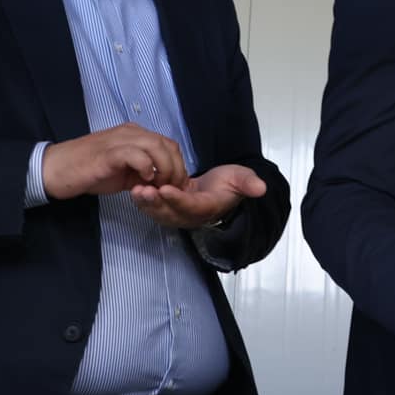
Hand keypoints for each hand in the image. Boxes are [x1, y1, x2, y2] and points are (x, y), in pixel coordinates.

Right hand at [41, 123, 186, 199]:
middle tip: (173, 189)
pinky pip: (137, 155)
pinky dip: (146, 168)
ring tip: (160, 186)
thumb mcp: (121, 172)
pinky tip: (143, 181)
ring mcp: (118, 140)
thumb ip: (141, 172)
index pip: (167, 144)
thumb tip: (160, 182)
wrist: (56, 170)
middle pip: (167, 144)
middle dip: (176, 168)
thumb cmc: (87, 171)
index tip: (176, 185)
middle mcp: (129, 132)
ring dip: (164, 169)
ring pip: (156, 146)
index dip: (177, 165)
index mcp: (133, 134)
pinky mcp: (108, 153)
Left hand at [130, 163, 267, 229]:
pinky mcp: (168, 210)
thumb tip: (261, 188)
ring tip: (135, 190)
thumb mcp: (242, 179)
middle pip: (170, 213)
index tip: (166, 189)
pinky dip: (142, 200)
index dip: (178, 200)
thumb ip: (248, 183)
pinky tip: (133, 188)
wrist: (219, 189)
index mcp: (208, 207)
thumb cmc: (229, 183)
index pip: (192, 206)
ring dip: (145, 203)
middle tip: (143, 190)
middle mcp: (191, 216)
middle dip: (155, 203)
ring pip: (159, 213)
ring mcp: (178, 215)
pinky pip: (153, 208)